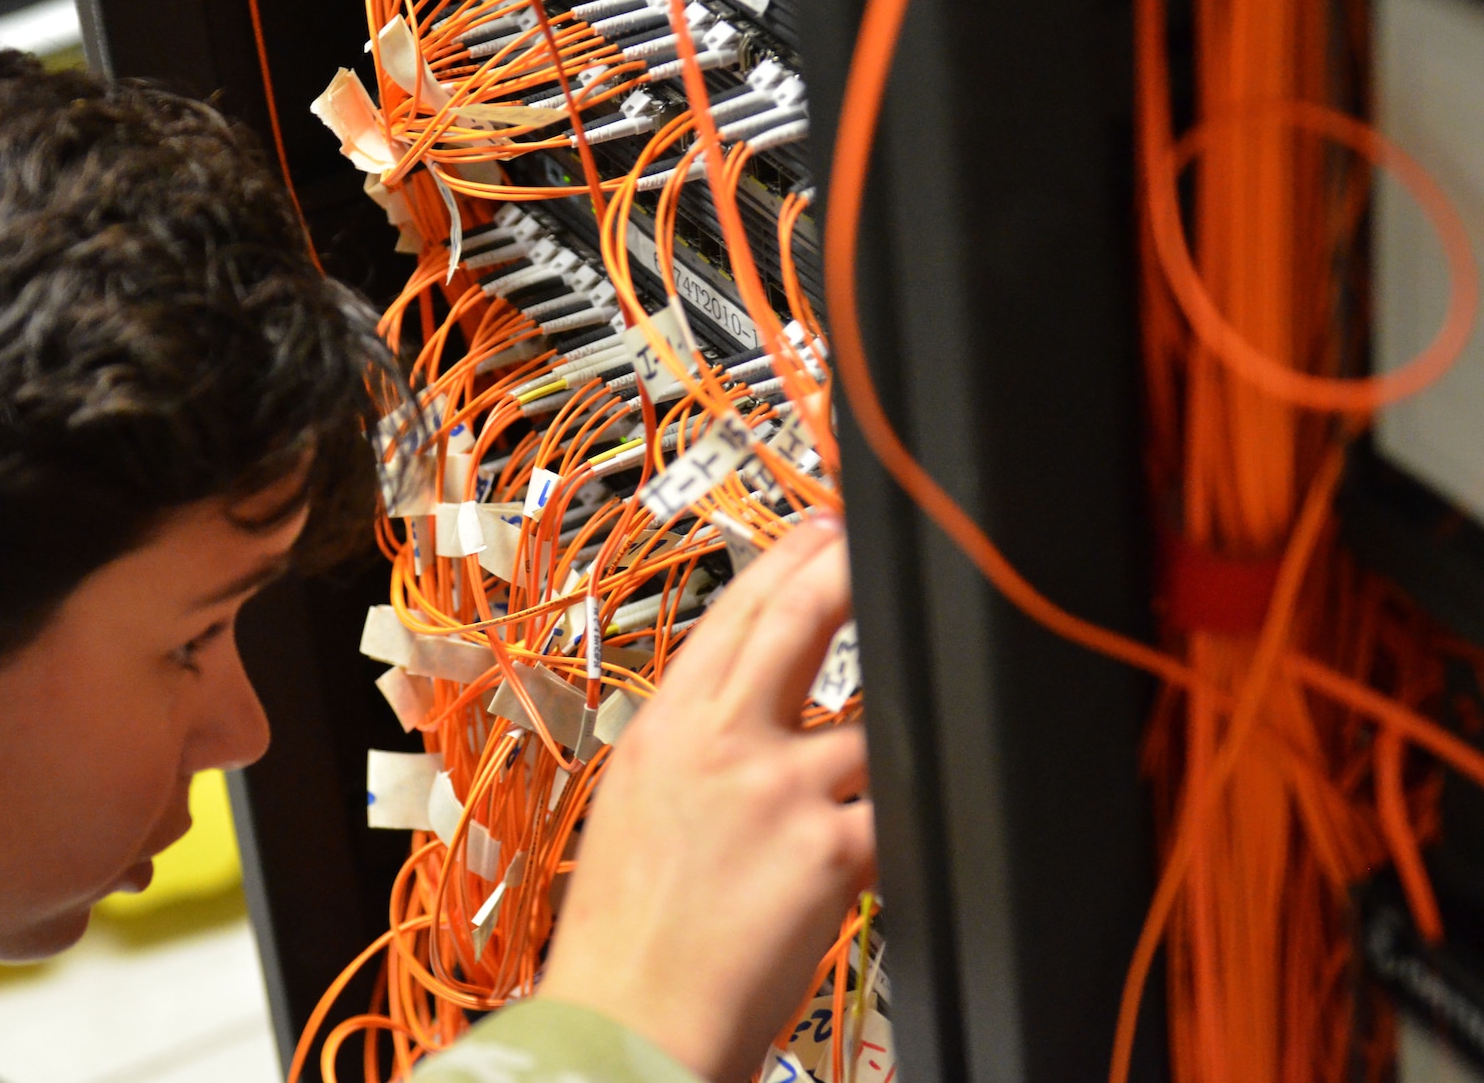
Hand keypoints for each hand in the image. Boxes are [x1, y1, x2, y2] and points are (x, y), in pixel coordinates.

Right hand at [538, 519, 874, 1082]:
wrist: (627, 1020)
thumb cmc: (624, 932)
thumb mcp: (638, 804)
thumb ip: (695, 745)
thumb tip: (749, 707)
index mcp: (665, 728)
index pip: (734, 616)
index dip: (787, 562)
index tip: (822, 530)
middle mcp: (720, 745)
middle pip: (800, 627)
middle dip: (846, 572)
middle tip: (880, 544)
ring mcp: (778, 792)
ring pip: (871, 723)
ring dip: (896, 725)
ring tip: (916, 714)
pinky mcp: (830, 851)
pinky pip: (897, 808)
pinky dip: (912, 808)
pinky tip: (927, 805)